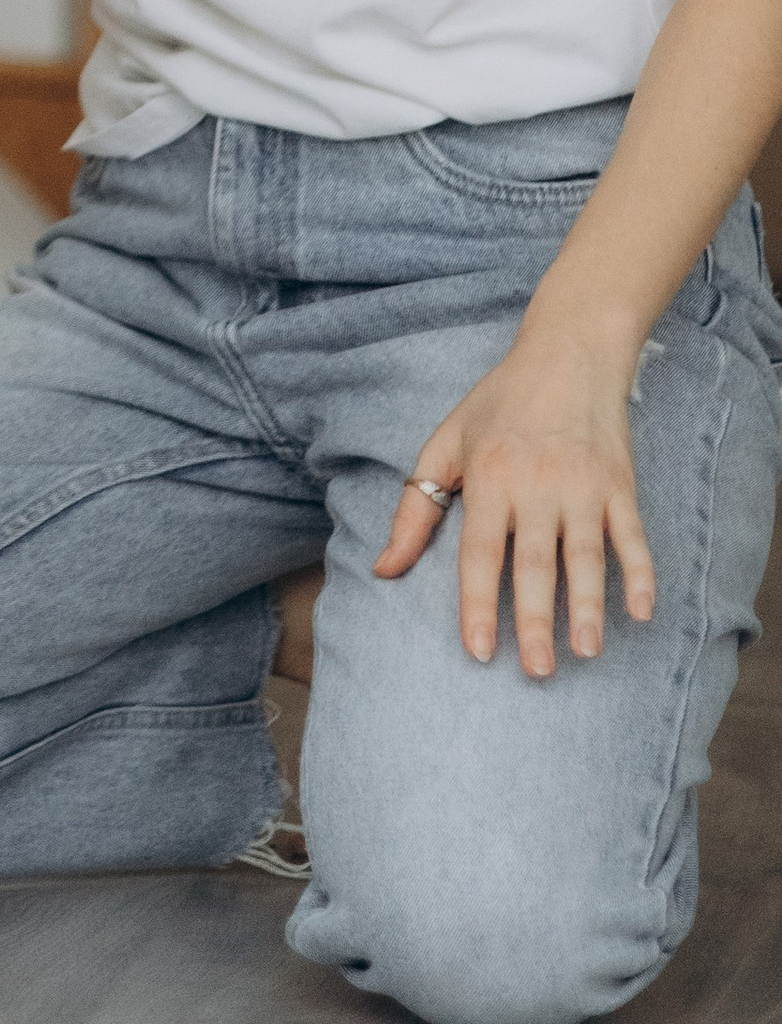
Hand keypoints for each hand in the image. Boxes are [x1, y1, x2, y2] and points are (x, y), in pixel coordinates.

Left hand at [374, 324, 654, 673]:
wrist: (568, 353)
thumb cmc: (498, 404)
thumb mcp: (446, 443)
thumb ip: (416, 508)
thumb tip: (382, 568)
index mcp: (489, 476)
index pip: (479, 552)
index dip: (477, 604)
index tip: (479, 651)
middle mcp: (536, 483)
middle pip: (534, 562)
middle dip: (534, 619)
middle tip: (537, 671)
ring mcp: (584, 485)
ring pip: (585, 555)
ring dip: (587, 605)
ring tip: (585, 651)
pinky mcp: (620, 484)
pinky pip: (632, 536)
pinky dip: (639, 573)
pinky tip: (640, 612)